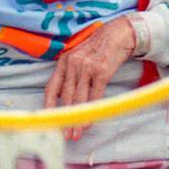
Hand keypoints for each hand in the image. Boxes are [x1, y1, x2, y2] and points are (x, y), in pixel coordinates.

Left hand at [43, 16, 137, 142]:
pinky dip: (92, 110)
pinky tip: (89, 122)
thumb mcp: (79, 55)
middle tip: (64, 134)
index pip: (52, 86)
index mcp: (65, 61)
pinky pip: (94, 95)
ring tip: (76, 134)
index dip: (49, 105)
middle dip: (65, 118)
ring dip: (77, 120)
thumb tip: (64, 95)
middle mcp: (73, 64)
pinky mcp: (101, 71)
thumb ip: (71, 73)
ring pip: (79, 99)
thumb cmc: (100, 47)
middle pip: (66, 97)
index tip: (48, 119)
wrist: (119, 33)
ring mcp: (87, 67)